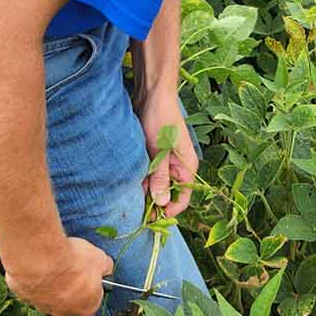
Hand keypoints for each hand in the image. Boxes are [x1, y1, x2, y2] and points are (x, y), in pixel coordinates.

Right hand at [6, 236, 113, 315]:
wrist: (41, 259)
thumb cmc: (73, 261)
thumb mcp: (100, 258)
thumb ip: (104, 267)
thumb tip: (105, 267)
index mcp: (86, 307)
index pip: (92, 303)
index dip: (92, 289)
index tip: (91, 276)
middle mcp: (63, 312)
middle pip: (68, 308)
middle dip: (70, 294)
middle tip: (70, 273)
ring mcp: (41, 306)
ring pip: (47, 300)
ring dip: (50, 287)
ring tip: (52, 265)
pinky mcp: (23, 296)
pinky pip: (29, 289)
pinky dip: (33, 278)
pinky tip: (36, 264)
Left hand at [139, 98, 198, 217]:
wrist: (152, 95)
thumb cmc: (161, 120)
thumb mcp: (160, 150)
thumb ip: (160, 177)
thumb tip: (161, 203)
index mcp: (187, 168)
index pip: (183, 199)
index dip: (168, 211)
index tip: (151, 220)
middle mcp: (178, 168)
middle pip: (168, 195)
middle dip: (153, 203)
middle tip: (134, 211)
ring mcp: (166, 163)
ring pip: (156, 186)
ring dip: (144, 191)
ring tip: (128, 196)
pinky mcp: (154, 157)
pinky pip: (148, 176)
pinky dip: (139, 180)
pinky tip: (127, 182)